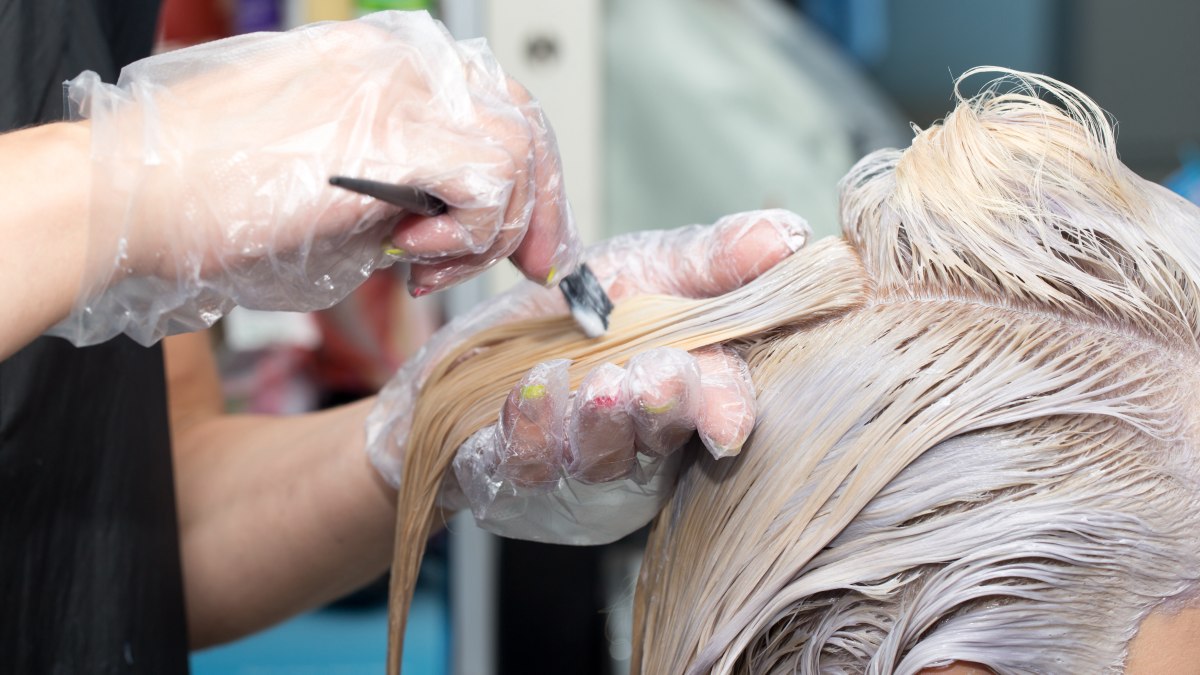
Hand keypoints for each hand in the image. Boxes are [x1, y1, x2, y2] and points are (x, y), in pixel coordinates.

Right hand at [52, 11, 577, 346]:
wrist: (140, 194)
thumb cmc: (216, 197)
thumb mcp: (333, 179)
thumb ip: (403, 183)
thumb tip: (457, 222)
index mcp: (386, 61)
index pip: (496, 102)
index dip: (528, 173)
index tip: (529, 234)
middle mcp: (402, 62)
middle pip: (524, 122)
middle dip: (539, 206)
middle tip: (532, 264)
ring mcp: (400, 91)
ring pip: (515, 156)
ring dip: (486, 234)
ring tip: (425, 267)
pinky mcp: (393, 135)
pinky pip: (488, 186)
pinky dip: (467, 237)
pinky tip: (411, 256)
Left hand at [366, 209, 808, 542]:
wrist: (479, 350)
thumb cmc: (583, 313)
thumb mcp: (649, 268)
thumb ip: (714, 258)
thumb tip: (787, 235)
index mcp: (688, 388)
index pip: (721, 406)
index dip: (726, 410)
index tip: (728, 421)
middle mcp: (641, 440)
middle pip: (662, 435)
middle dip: (663, 409)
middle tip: (655, 378)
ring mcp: (579, 466)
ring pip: (599, 458)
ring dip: (600, 422)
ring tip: (598, 383)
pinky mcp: (517, 478)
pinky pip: (524, 464)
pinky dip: (530, 428)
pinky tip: (530, 389)